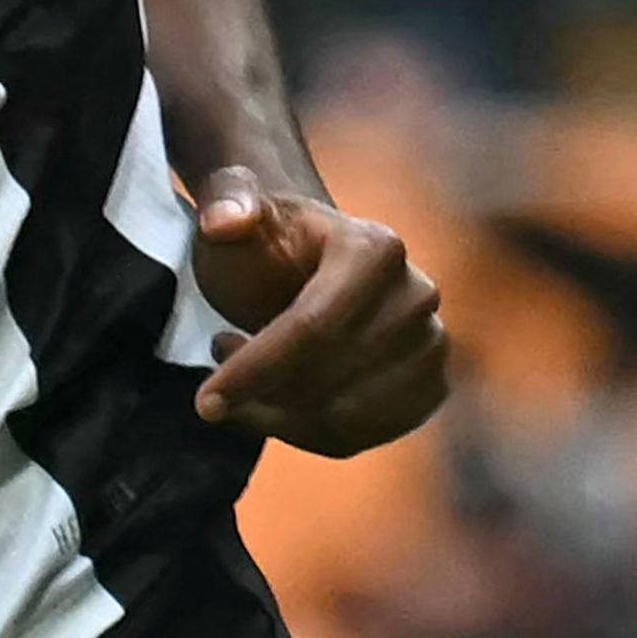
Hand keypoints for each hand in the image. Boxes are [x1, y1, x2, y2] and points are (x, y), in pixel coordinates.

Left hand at [189, 167, 446, 457]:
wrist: (305, 260)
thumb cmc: (264, 238)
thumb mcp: (234, 206)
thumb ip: (226, 199)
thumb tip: (226, 221)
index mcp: (375, 247)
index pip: (314, 326)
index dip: (257, 368)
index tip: (205, 401)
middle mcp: (417, 295)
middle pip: (330, 378)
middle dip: (262, 388)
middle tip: (219, 358)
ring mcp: (431, 345)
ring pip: (344, 419)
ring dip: (278, 414)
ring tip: (243, 376)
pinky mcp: (428, 388)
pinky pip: (358, 438)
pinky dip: (303, 434)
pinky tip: (272, 404)